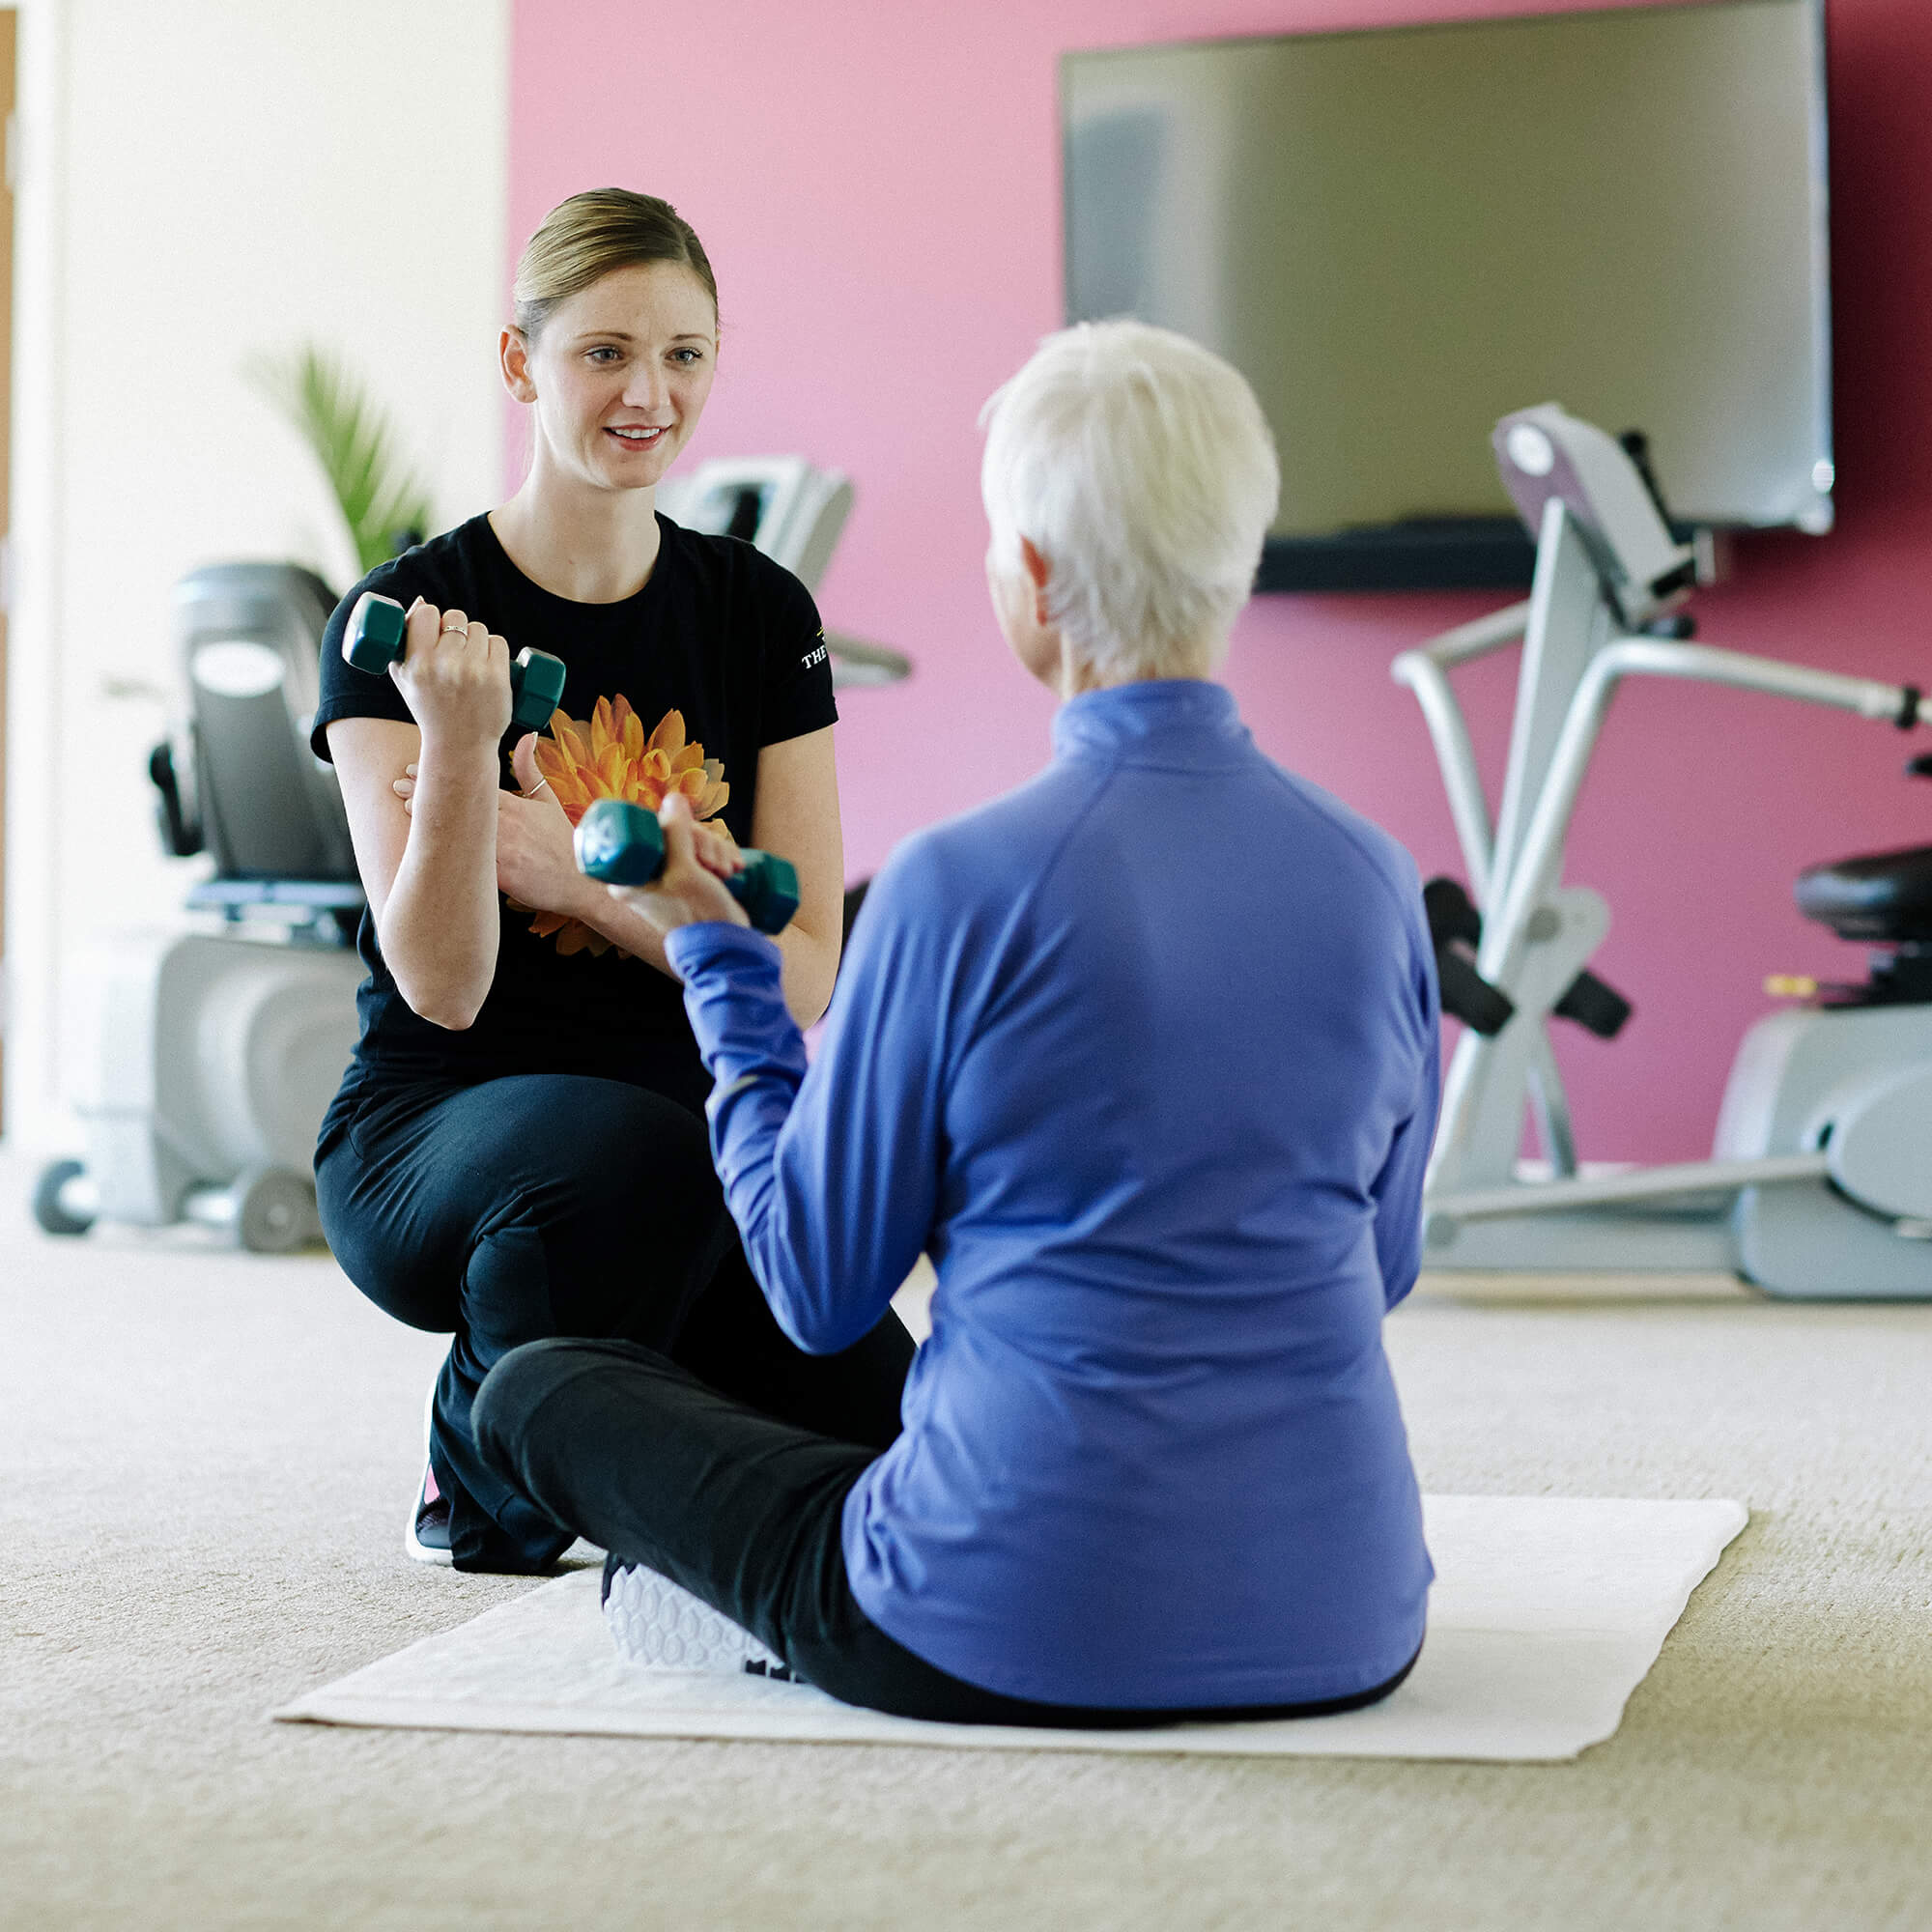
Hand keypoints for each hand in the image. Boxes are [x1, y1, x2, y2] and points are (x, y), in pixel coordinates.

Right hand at [389, 598, 510, 748]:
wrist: (460, 746)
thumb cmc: (430, 709)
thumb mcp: (405, 678)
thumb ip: (403, 642)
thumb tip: (421, 602)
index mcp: (417, 664)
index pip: (426, 614)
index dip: (432, 617)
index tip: (435, 629)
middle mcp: (444, 666)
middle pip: (456, 618)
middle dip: (457, 628)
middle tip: (456, 648)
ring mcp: (473, 672)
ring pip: (479, 629)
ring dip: (477, 638)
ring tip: (472, 659)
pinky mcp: (498, 679)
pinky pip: (499, 642)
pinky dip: (495, 648)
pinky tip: (489, 661)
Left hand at [391, 743, 745, 927]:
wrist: (584, 882)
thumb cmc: (566, 843)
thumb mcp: (550, 801)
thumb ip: (531, 769)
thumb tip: (526, 734)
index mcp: (515, 804)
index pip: (472, 781)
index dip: (443, 772)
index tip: (417, 764)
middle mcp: (506, 823)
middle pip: (460, 801)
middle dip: (427, 791)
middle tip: (397, 783)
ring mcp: (502, 849)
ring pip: (459, 828)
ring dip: (429, 817)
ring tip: (402, 807)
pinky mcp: (502, 874)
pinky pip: (467, 860)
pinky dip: (445, 852)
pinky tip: (424, 846)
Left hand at [606, 793, 750, 934]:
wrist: (727, 947)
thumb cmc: (699, 914)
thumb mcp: (684, 871)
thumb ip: (675, 832)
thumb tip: (673, 797)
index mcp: (629, 877)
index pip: (646, 831)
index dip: (671, 827)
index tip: (689, 843)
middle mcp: (647, 876)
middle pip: (673, 833)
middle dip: (701, 842)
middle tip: (711, 863)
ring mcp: (671, 878)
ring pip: (693, 841)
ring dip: (716, 849)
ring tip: (726, 871)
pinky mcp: (693, 880)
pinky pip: (706, 852)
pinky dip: (722, 855)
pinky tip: (733, 868)